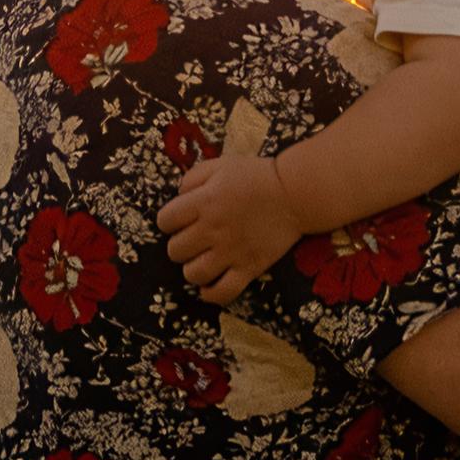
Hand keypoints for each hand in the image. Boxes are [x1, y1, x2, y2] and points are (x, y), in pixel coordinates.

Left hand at [155, 153, 303, 306]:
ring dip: (192, 268)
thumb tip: (178, 197)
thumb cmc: (255, 176)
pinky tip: (209, 285)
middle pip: (175, 250)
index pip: (164, 221)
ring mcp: (231, 252)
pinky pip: (222, 293)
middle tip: (194, 239)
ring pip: (193, 274)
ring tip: (203, 260)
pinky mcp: (249, 268)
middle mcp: (213, 229)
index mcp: (204, 202)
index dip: (168, 221)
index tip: (180, 219)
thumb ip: (192, 178)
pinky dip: (210, 294)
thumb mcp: (220, 165)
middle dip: (180, 244)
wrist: (294, 193)